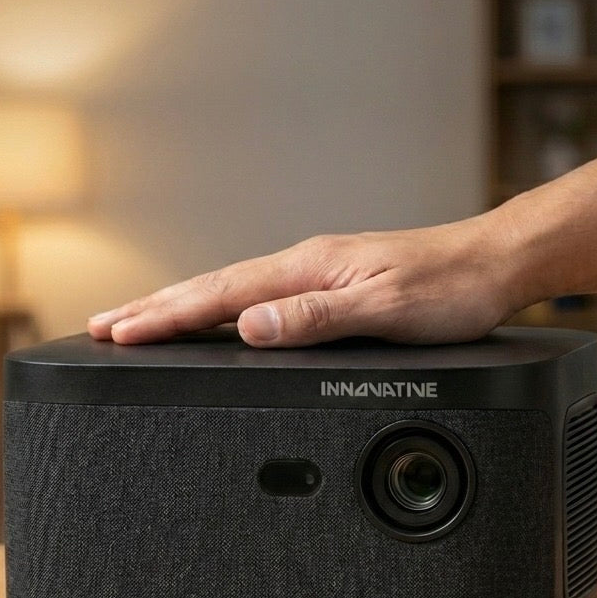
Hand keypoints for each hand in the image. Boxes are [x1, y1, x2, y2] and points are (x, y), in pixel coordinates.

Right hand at [87, 215, 522, 347]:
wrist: (495, 266)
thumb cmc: (451, 290)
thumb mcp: (384, 311)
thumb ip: (315, 319)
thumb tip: (248, 327)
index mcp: (308, 268)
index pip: (218, 296)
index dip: (163, 316)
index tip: (117, 332)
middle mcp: (305, 265)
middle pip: (211, 288)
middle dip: (152, 308)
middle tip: (102, 325)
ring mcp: (316, 273)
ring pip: (231, 292)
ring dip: (180, 307)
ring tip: (140, 322)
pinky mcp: (332, 285)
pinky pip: (258, 296)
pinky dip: (220, 308)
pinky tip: (216, 320)